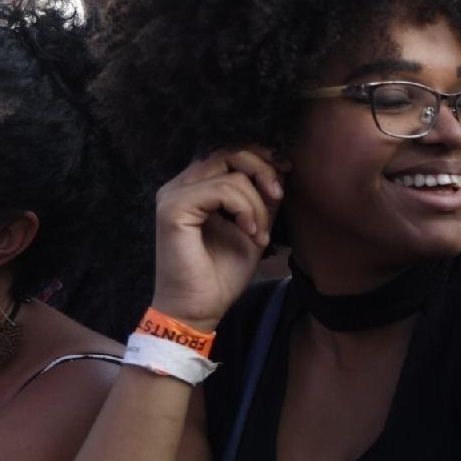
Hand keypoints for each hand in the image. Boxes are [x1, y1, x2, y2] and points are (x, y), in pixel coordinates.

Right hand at [151, 148, 283, 330]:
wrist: (199, 309)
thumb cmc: (222, 274)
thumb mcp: (254, 227)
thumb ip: (262, 199)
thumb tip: (281, 170)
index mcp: (196, 187)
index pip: (230, 153)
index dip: (261, 157)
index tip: (286, 172)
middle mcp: (181, 185)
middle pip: (229, 152)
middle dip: (263, 169)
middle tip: (279, 197)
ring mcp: (173, 194)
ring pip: (229, 172)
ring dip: (256, 203)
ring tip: (259, 234)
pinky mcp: (173, 208)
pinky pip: (221, 189)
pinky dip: (244, 209)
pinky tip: (250, 233)